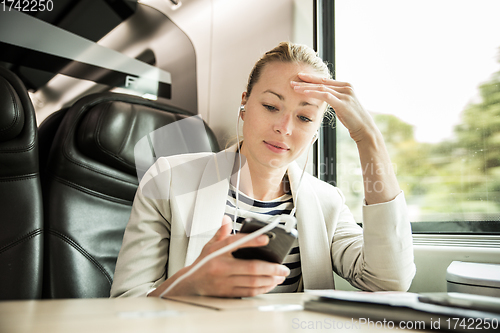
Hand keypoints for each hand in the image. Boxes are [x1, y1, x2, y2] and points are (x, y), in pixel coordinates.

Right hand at [151, 215, 289, 297]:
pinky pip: (249, 292)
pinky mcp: (228, 293)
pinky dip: (262, 288)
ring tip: (280, 275)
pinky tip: (271, 284)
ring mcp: (225, 282)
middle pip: (250, 267)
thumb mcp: (209, 246)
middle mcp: (221, 267)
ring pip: (252, 282)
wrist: (189, 284)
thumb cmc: (202, 264)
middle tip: (283, 267)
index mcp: (217, 253)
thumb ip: (220, 233)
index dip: (252, 240)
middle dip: (271, 268)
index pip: (235, 243)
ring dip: (270, 279)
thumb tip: (226, 218)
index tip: (267, 238)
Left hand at [291, 73, 376, 141]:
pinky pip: (325, 95)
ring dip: (306, 87)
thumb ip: (334, 98)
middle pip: (322, 82)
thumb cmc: (352, 119)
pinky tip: (304, 93)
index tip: (299, 77)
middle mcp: (346, 87)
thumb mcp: (342, 105)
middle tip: (292, 80)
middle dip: (306, 81)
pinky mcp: (343, 102)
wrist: (364, 129)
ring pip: (322, 87)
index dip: (312, 78)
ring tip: (294, 87)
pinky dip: (314, 93)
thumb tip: (324, 97)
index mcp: (345, 86)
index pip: (325, 80)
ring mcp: (345, 94)